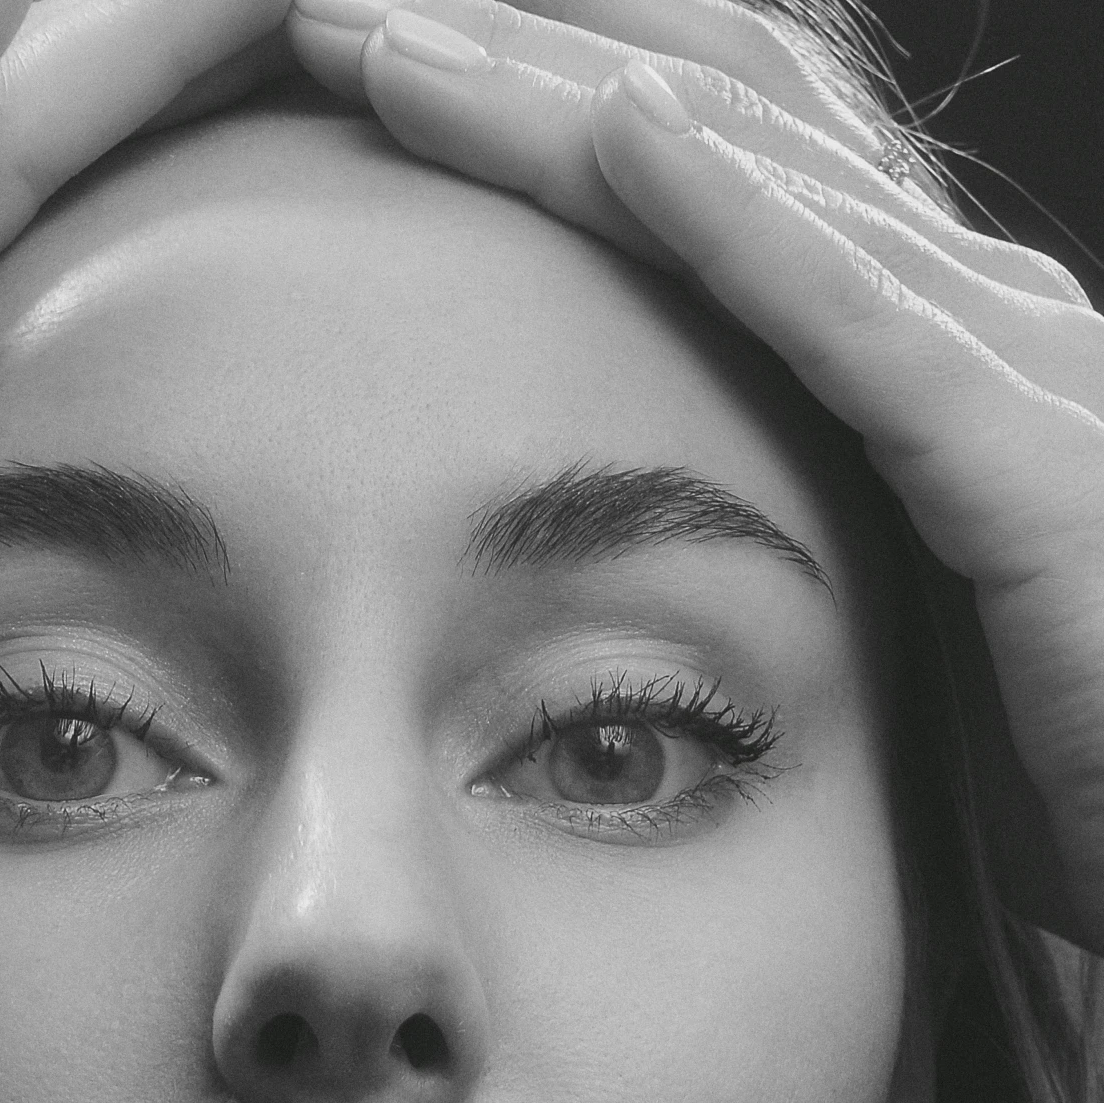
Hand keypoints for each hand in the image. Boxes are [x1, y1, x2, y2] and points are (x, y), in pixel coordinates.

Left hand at [288, 0, 1103, 951]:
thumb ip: (797, 548)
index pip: (706, 173)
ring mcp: (1015, 374)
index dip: (538, 114)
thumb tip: (629, 576)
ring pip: (759, 181)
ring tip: (391, 38)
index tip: (374, 87)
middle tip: (323, 12)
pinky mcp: (1037, 470)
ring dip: (565, 99)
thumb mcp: (898, 630)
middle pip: (709, 126)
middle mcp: (973, 320)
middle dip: (518, 61)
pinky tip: (613, 138)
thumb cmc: (1070, 775)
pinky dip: (736, 220)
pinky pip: (863, 323)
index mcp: (927, 353)